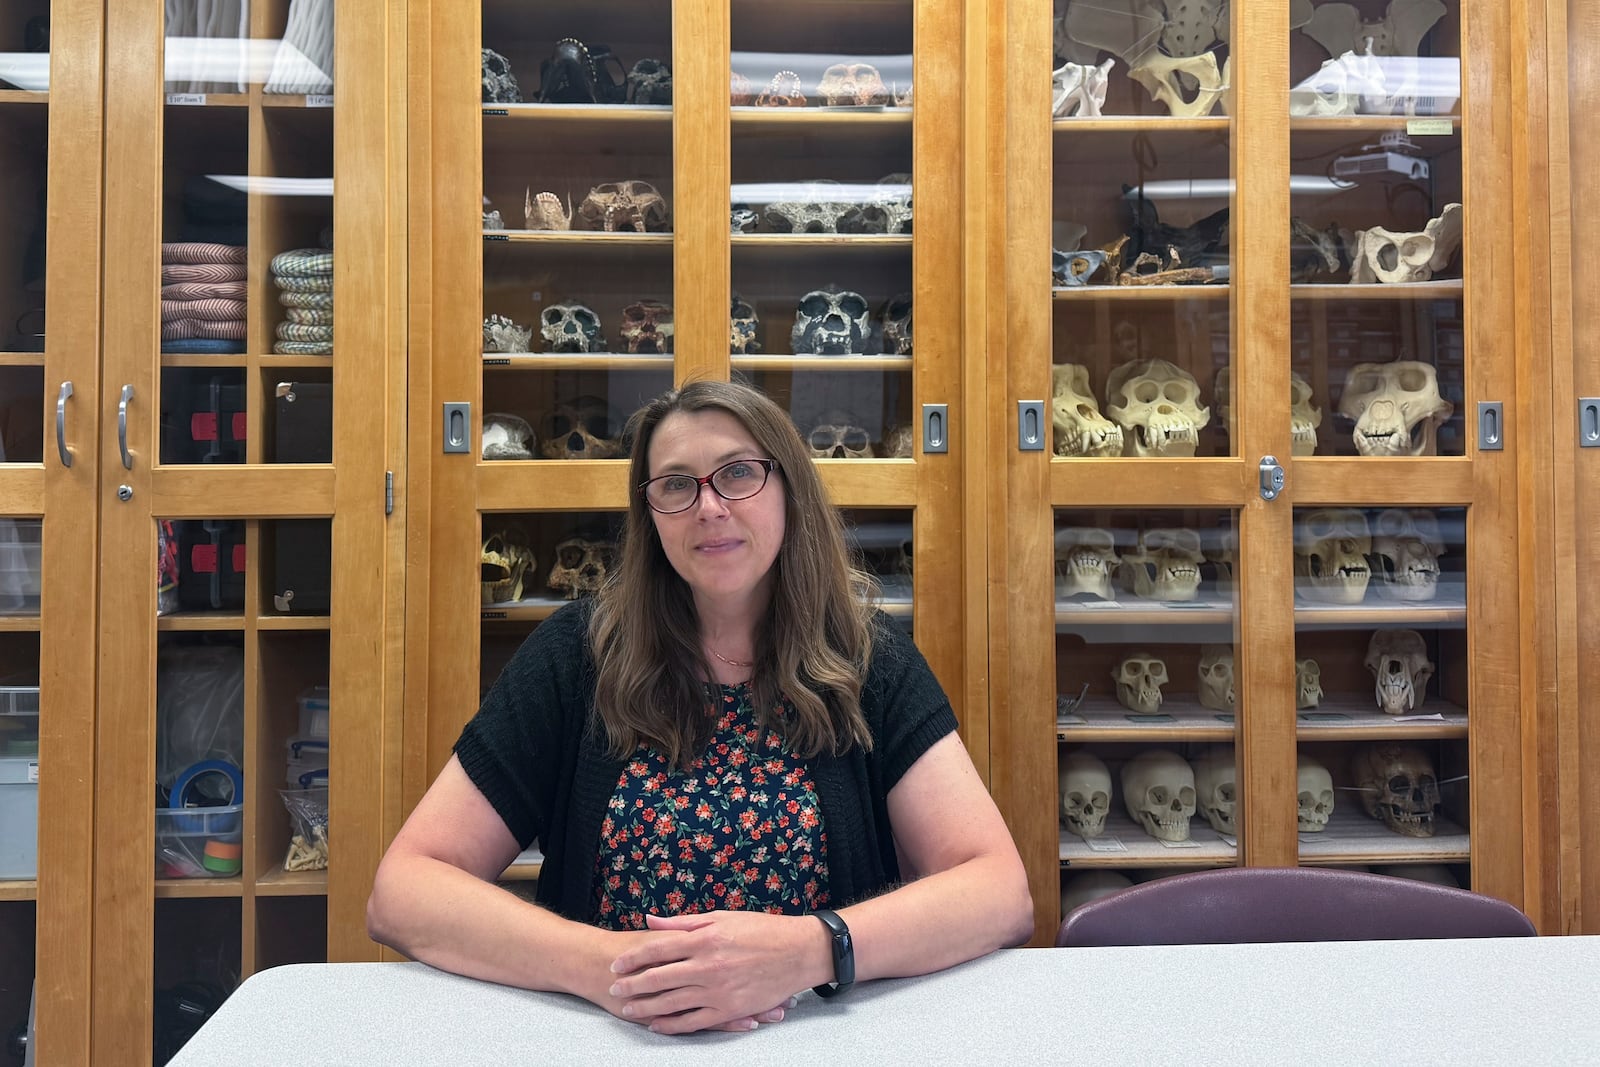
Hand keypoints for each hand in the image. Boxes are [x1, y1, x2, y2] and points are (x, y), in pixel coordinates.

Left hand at [606, 911, 822, 1033]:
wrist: (798, 952)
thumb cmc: (761, 930)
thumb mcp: (721, 918)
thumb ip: (683, 923)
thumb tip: (650, 920)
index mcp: (705, 939)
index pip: (658, 949)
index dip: (633, 958)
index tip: (616, 964)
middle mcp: (708, 966)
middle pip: (659, 978)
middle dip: (632, 985)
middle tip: (613, 989)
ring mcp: (718, 991)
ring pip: (672, 1003)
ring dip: (645, 1007)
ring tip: (627, 1009)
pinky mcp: (730, 1009)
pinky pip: (694, 1022)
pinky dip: (672, 1025)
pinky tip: (657, 1025)